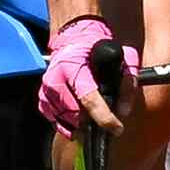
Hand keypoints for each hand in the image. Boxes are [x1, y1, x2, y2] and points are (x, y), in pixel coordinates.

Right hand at [35, 15, 126, 132]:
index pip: (88, 99)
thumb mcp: (120, 56)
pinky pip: (56, 121)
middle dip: (93, 121)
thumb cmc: (97, 49)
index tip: (117, 128)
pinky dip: (69, 123)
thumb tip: (123, 111)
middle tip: (106, 119)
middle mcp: (55, 79)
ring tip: (92, 114)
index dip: (104, 117)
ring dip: (82, 123)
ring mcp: (46, 90)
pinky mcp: (42, 99)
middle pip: (76, 114)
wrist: (72, 41)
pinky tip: (79, 116)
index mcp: (72, 66)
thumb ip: (127, 82)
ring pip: (66, 120)